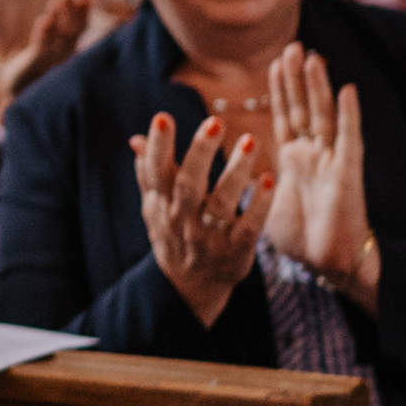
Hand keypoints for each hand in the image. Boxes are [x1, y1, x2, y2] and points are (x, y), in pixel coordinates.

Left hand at [1, 0, 94, 106]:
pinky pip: (40, 47)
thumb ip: (55, 28)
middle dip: (70, 11)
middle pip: (70, 31)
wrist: (17, 89)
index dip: (82, 12)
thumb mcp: (46, 47)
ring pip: (56, 37)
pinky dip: (43, 34)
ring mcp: (49, 60)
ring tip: (55, 1)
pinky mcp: (34, 63)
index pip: (78, 28)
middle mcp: (61, 55)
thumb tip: (66, 4)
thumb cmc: (33, 67)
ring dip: (57, 18)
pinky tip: (44, 20)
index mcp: (66, 49)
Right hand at [131, 110, 265, 328]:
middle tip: (215, 123)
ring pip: (222, 203)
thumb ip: (148, 173)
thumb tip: (136, 140)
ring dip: (237, 171)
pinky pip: (249, 228)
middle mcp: (184, 219)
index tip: (162, 118)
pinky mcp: (236, 252)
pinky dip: (259, 205)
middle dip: (200, 153)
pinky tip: (269, 180)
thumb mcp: (155, 207)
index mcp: (163, 203)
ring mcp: (210, 237)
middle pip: (189, 184)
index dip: (158, 147)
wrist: (188, 287)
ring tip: (250, 141)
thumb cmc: (174, 235)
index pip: (157, 172)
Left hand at [259, 45, 373, 299]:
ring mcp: (331, 161)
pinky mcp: (347, 174)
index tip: (274, 60)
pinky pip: (349, 139)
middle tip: (292, 45)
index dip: (280, 89)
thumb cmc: (297, 237)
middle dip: (297, 78)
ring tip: (311, 57)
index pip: (284, 115)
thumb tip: (210, 163)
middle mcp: (312, 154)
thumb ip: (237, 175)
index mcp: (291, 159)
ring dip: (318, 87)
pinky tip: (348, 90)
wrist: (325, 266)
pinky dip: (348, 115)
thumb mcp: (258, 200)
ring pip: (323, 116)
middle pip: (303, 108)